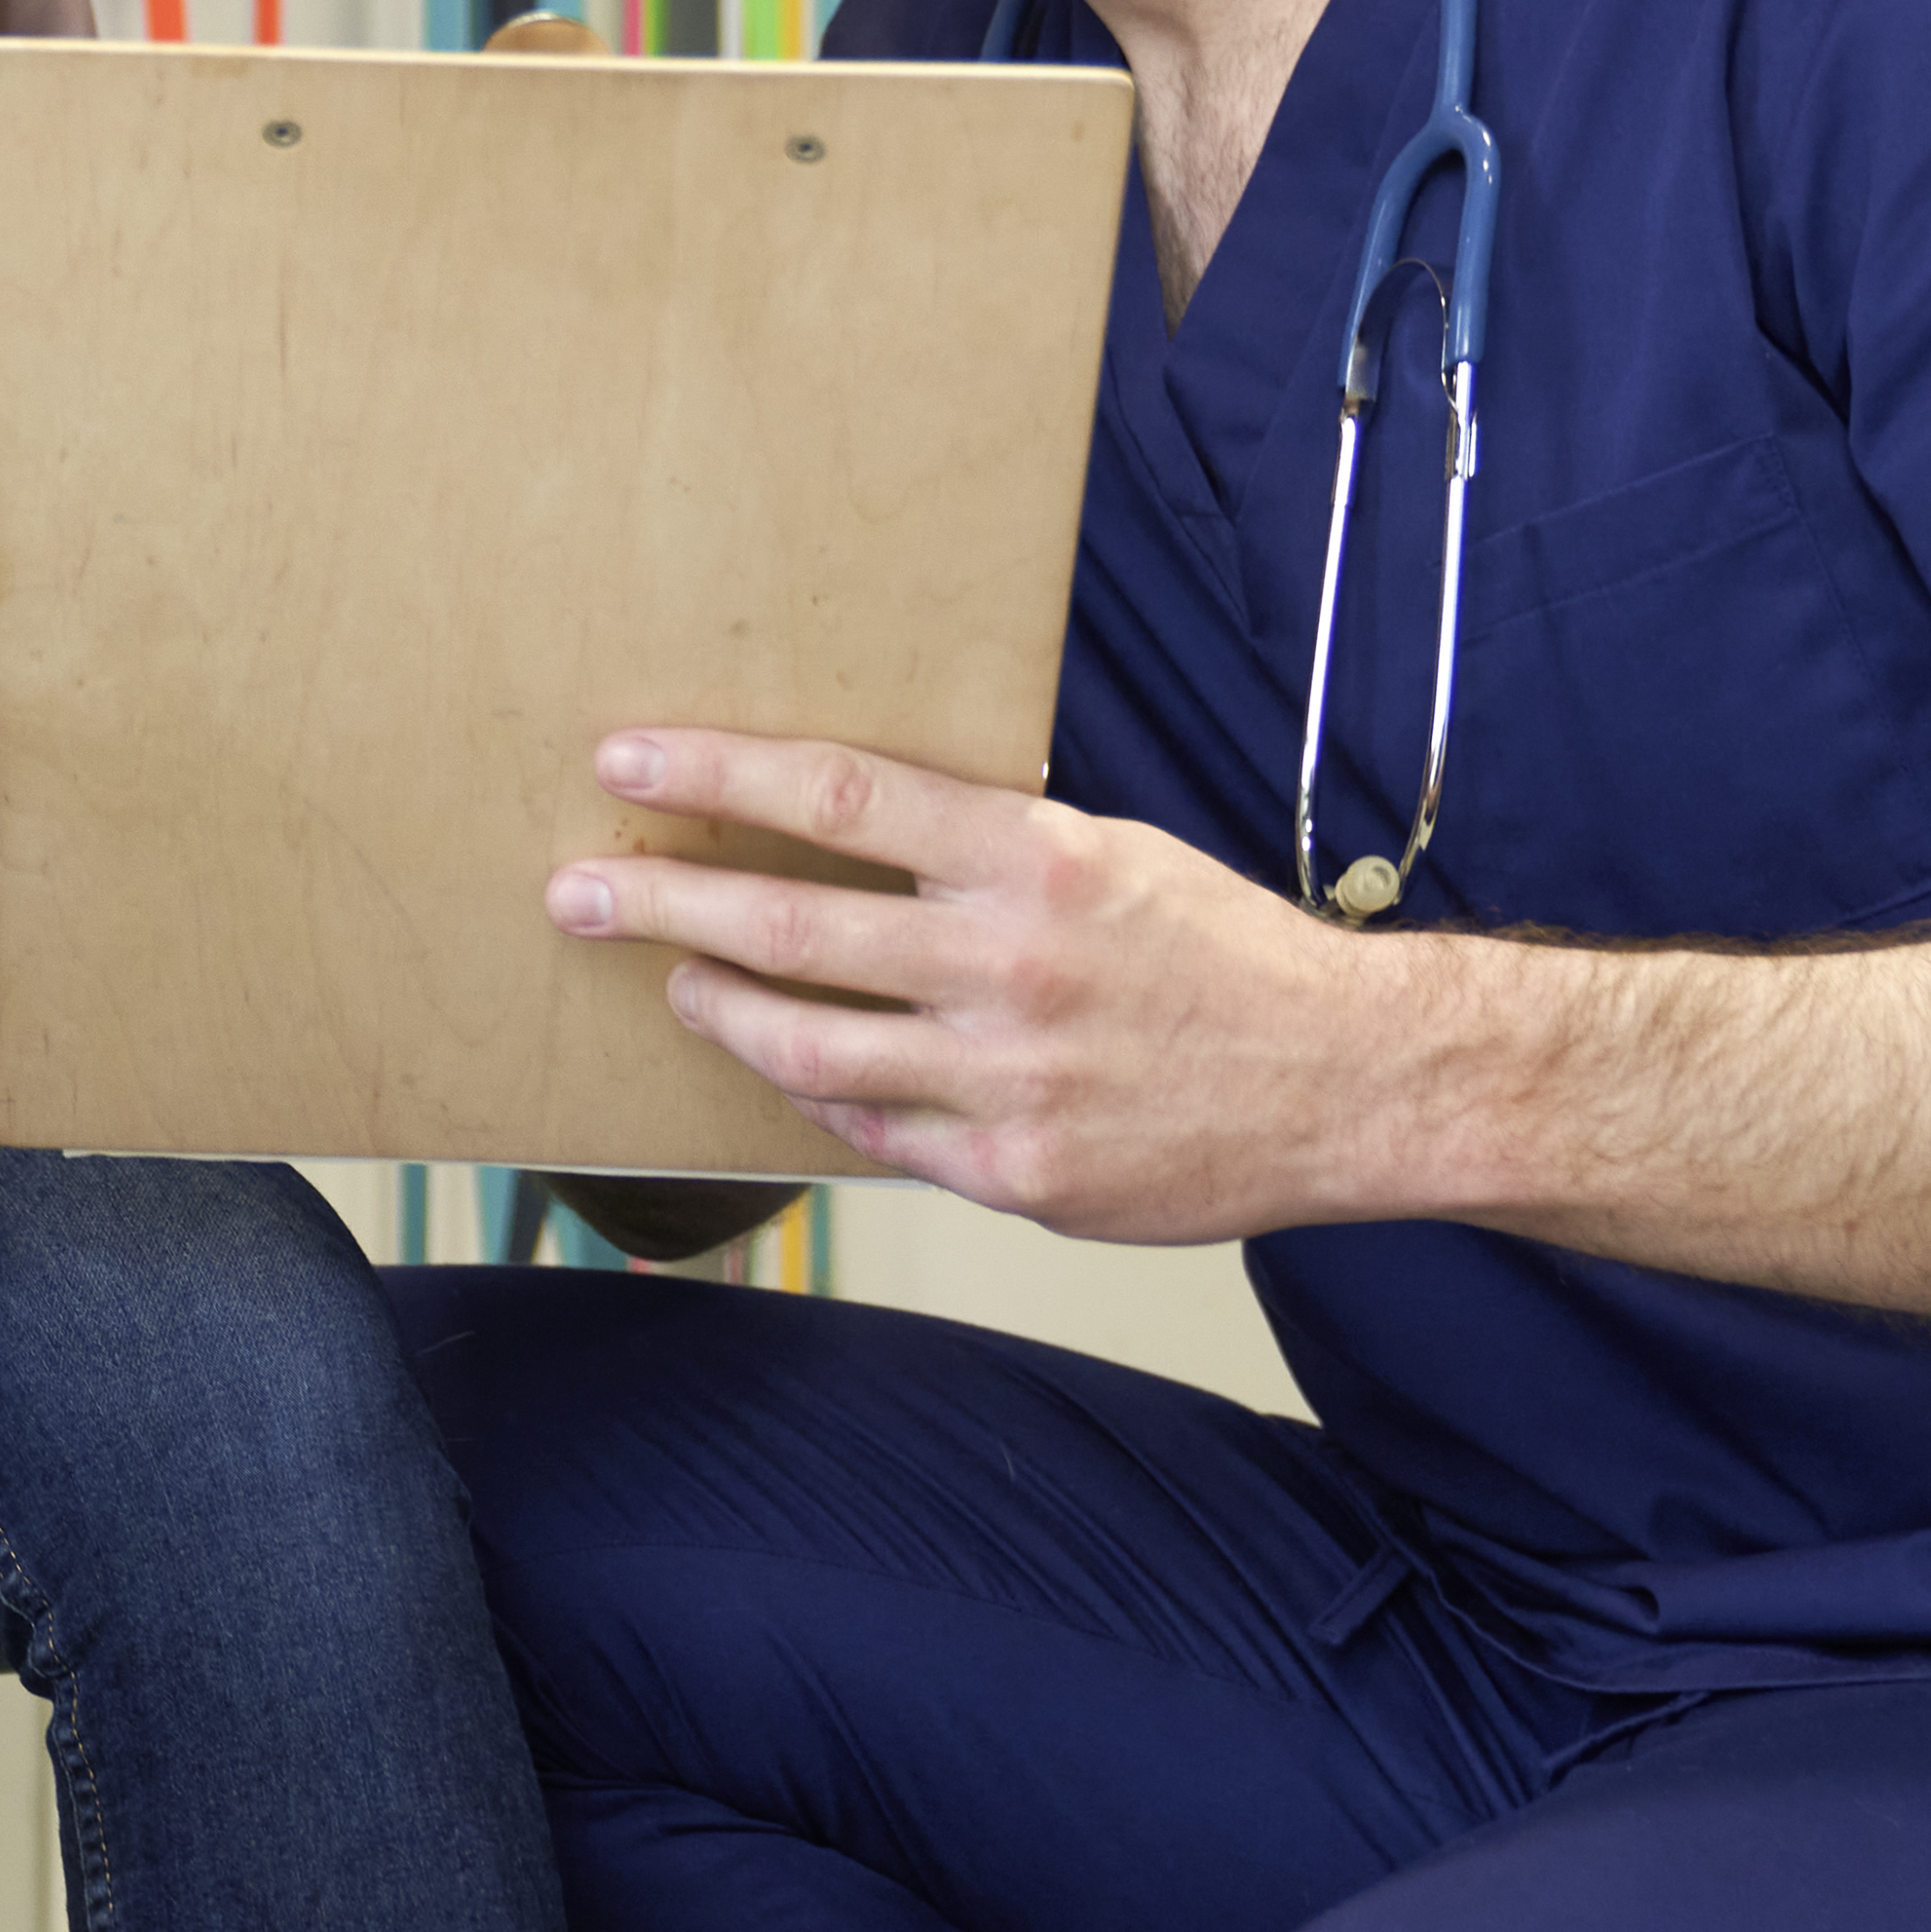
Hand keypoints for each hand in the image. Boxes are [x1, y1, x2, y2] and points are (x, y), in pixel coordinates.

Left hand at [538, 726, 1407, 1245]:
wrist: (1353, 1083)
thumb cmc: (1228, 960)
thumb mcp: (1115, 860)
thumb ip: (988, 855)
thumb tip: (854, 835)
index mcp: (1038, 861)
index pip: (842, 796)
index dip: (720, 774)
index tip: (630, 758)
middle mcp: (1011, 966)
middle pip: (790, 926)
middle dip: (661, 905)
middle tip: (577, 891)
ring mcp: (1007, 1080)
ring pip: (808, 1047)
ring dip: (722, 1010)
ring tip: (676, 982)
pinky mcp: (1016, 1173)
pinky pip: (876, 1133)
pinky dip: (823, 1099)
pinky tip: (793, 1071)